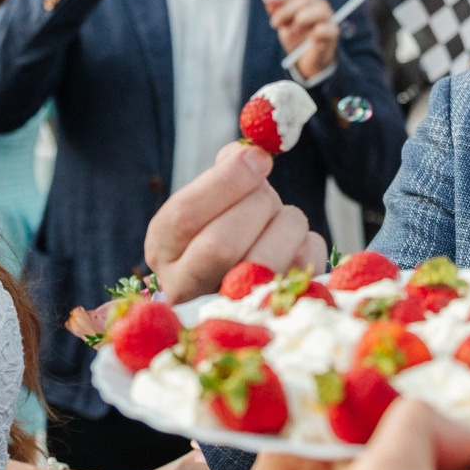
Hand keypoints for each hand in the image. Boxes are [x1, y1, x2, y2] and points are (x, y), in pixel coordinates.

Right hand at [145, 140, 325, 301]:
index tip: (258, 157)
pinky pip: (302, 268)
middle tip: (268, 191)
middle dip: (258, 204)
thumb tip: (249, 154)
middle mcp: (184, 287)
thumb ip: (225, 172)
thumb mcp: (211, 201)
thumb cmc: (226, 227)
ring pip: (266, 260)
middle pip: (221, 244)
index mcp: (163, 249)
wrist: (245, 281)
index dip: (225, 182)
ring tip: (282, 217)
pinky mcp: (272, 314)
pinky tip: (294, 244)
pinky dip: (307, 243)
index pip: (183, 216)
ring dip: (287, 222)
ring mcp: (227, 308)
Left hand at [266, 0, 339, 82]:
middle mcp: (321, 8)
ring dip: (302, 19)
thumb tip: (268, 3)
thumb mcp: (284, 26)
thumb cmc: (297, 40)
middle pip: (304, 2)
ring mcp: (328, 21)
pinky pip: (324, 29)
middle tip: (274, 23)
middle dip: (286, 11)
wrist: (307, 62)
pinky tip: (310, 38)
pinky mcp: (332, 35)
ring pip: (318, 12)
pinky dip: (316, 32)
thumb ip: (278, 14)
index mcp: (310, 3)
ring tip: (292, 32)